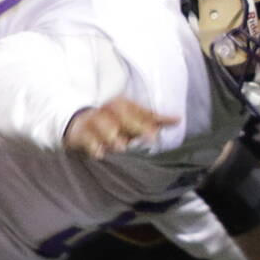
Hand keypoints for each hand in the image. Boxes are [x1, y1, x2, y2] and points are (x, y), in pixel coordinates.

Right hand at [63, 97, 178, 157]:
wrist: (81, 122)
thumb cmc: (115, 122)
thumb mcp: (133, 119)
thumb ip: (155, 120)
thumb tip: (178, 119)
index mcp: (123, 104)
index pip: (138, 112)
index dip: (147, 122)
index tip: (155, 135)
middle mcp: (108, 109)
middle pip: (122, 115)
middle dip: (135, 126)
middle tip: (148, 139)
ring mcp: (93, 120)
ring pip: (102, 124)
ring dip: (112, 135)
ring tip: (121, 147)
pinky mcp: (80, 132)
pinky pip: (86, 138)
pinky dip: (92, 145)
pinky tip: (99, 154)